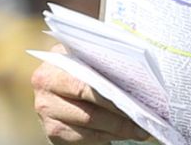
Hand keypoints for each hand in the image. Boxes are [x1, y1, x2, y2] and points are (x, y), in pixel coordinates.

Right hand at [32, 44, 152, 142]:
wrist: (63, 80)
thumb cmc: (85, 63)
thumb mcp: (88, 54)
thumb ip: (104, 57)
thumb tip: (138, 66)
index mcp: (56, 60)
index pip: (86, 82)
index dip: (112, 93)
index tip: (137, 98)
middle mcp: (45, 85)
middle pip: (88, 106)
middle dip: (120, 114)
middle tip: (145, 119)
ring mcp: (47, 111)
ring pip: (88, 123)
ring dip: (117, 128)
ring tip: (140, 129)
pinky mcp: (53, 131)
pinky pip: (83, 137)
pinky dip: (107, 136)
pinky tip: (124, 133)